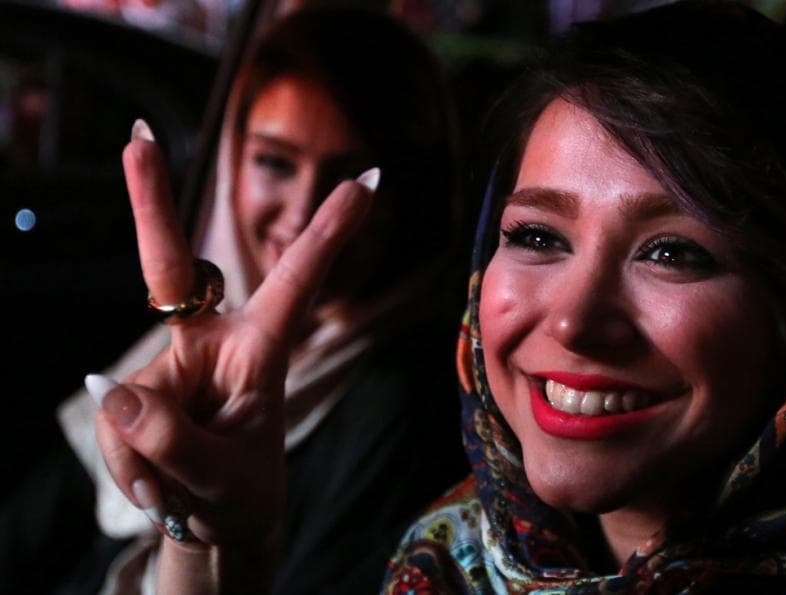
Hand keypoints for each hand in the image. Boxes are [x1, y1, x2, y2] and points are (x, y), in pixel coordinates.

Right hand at [89, 120, 375, 590]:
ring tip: (179, 486)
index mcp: (261, 349)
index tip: (368, 178)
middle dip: (151, 202)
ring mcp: (170, 365)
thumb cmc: (241, 491)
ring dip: (147, 459)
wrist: (215, 521)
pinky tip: (156, 482)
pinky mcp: (132, 391)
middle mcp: (212, 343)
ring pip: (128, 404)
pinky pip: (112, 425)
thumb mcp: (224, 478)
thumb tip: (108, 388)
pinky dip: (130, 466)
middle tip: (137, 138)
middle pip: (172, 269)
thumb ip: (173, 441)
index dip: (329, 232)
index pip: (298, 282)